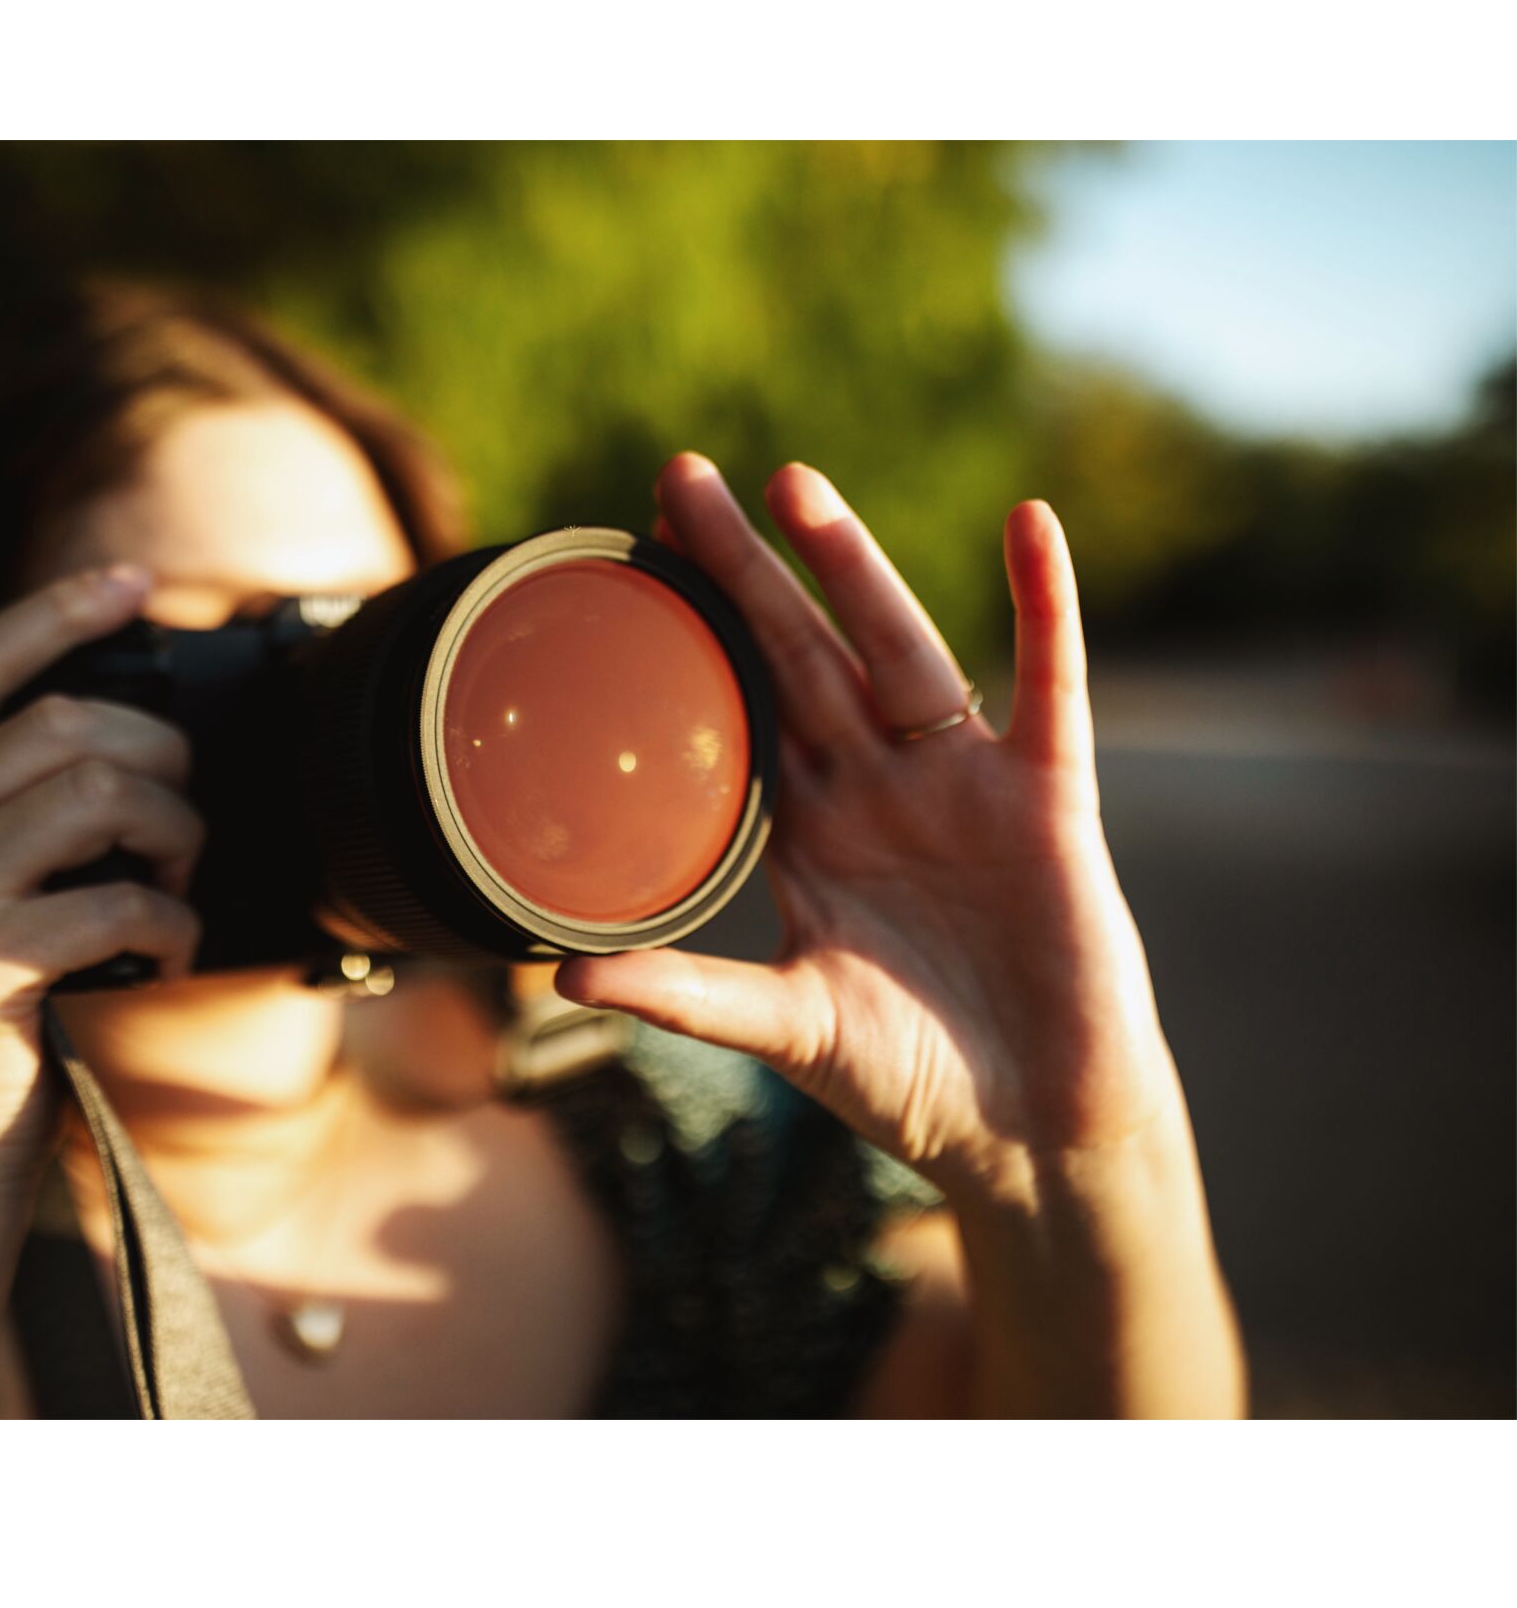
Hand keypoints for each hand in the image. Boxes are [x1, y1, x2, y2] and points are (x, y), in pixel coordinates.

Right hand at [0, 564, 203, 1193]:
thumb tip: (75, 697)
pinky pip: (122, 895)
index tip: (132, 584)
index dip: (53, 613)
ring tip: (176, 884)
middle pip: (61, 722)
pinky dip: (174, 922)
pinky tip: (167, 951)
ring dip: (175, 833)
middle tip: (180, 822)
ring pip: (100, 791)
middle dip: (158, 758)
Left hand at [555, 454, 1183, 1209]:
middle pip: (800, 653)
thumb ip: (686, 995)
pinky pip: (1047, 689)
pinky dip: (1045, 609)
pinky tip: (1030, 526)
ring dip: (852, 568)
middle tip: (679, 476)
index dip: (692, 634)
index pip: (737, 707)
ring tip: (795, 486)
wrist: (1034, 1131)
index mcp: (808, 828)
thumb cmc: (909, 1081)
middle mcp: (875, 787)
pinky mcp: (1046, 802)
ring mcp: (959, 785)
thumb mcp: (788, 1027)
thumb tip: (559, 982)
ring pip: (898, 651)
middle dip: (744, 568)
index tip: (631, 554)